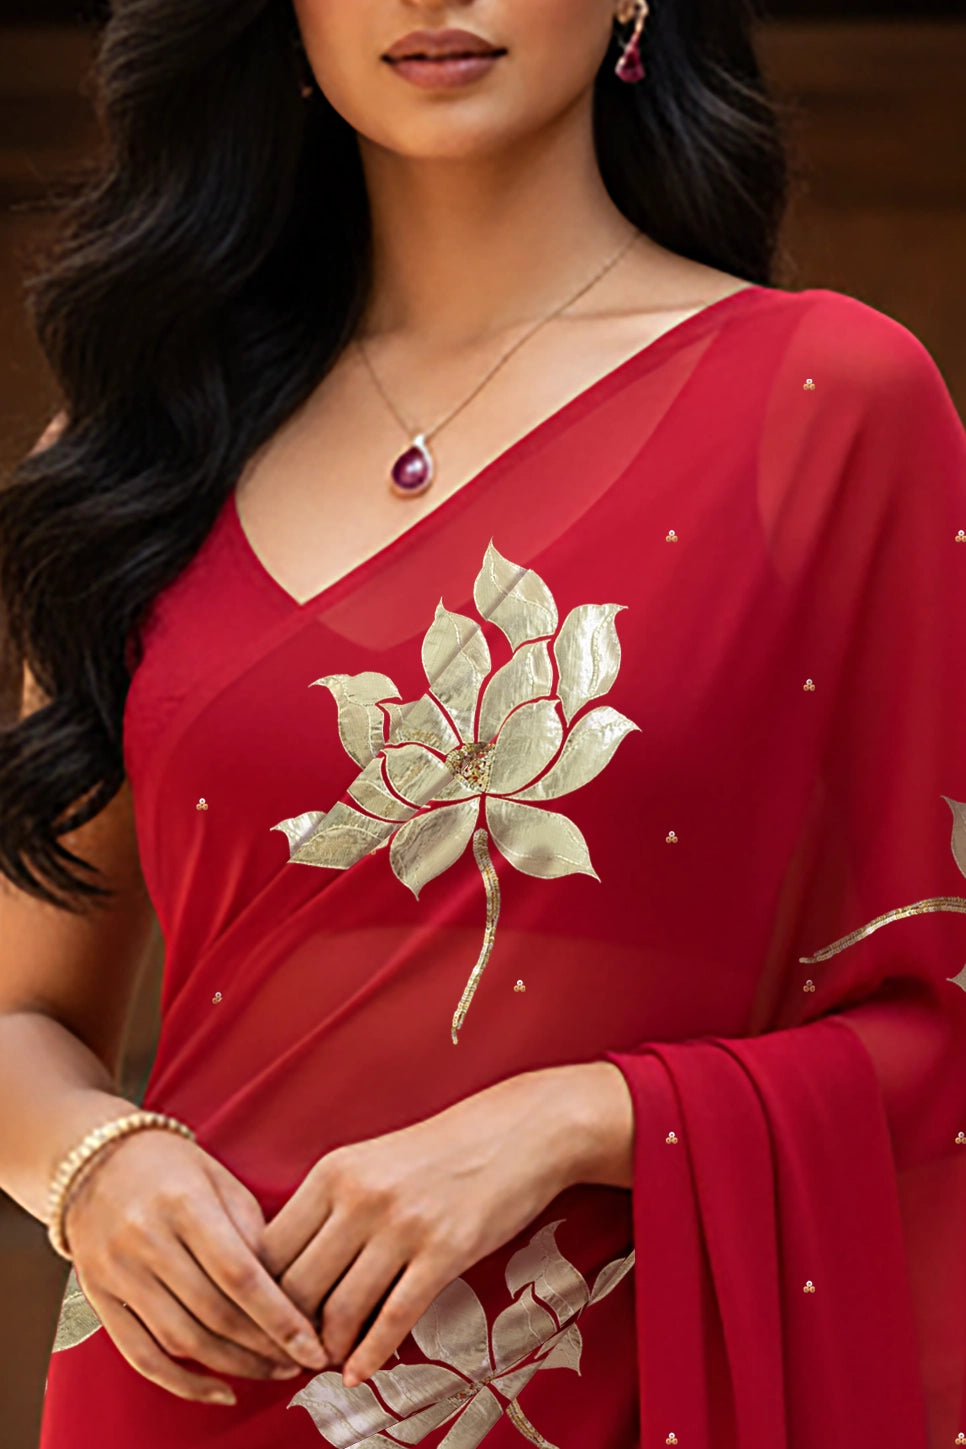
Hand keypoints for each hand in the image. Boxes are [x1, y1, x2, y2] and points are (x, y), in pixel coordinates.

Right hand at [62, 1127, 327, 1404]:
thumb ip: (252, 1230)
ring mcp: (118, 1272)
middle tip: (301, 1361)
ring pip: (181, 1340)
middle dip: (263, 1347)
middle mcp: (146, 1239)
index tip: (312, 1344)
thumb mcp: (220, 1179)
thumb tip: (290, 1291)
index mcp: (185, 1202)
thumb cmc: (171, 1167)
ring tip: (271, 1370)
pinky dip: (182, 1383)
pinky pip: (141, 1355)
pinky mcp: (100, 1298)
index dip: (279, 1317)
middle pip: (213, 1313)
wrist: (94, 1160)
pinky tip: (218, 1391)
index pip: (239, 1274)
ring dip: (233, 1366)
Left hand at [259, 1061, 632, 1388]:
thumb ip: (329, 1208)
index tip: (262, 1323)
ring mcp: (403, 1225)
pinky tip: (360, 1372)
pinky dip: (370, 1355)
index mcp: (333, 1171)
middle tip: (288, 1356)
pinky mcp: (445, 1252)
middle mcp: (360, 1196)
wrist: (519, 1130)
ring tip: (325, 1364)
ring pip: (340, 1311)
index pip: (269, 1250)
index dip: (258, 1298)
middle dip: (286, 1333)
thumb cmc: (441, 1151)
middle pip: (296, 1287)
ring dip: (327, 1350)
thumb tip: (286, 1272)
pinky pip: (393, 1319)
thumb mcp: (371, 1163)